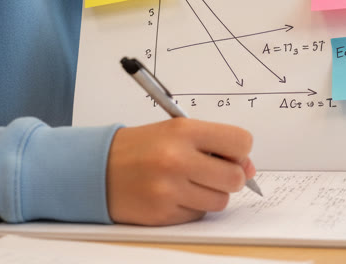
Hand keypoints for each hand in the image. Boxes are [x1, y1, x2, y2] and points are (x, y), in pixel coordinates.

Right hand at [106, 118, 255, 225]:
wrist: (97, 169)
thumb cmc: (140, 147)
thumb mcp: (175, 131)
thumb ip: (214, 144)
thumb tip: (249, 169)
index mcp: (183, 131)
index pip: (240, 142)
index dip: (240, 151)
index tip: (231, 154)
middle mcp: (177, 159)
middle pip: (235, 178)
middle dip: (231, 177)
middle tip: (213, 171)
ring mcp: (170, 190)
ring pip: (220, 201)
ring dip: (211, 194)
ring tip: (189, 182)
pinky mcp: (163, 214)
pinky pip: (198, 215)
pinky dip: (192, 206)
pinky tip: (174, 194)